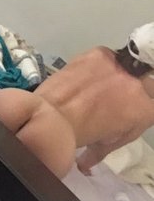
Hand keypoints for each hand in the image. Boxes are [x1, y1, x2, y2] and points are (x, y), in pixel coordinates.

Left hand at [35, 47, 153, 167]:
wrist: (55, 116)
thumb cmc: (82, 134)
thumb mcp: (109, 143)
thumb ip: (120, 134)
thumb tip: (105, 147)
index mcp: (145, 109)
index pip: (152, 100)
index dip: (141, 102)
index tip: (130, 103)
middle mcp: (137, 84)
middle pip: (144, 79)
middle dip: (131, 86)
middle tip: (113, 94)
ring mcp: (119, 66)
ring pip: (125, 65)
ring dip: (114, 74)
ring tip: (96, 85)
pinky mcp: (100, 53)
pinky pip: (105, 56)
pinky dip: (96, 64)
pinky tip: (84, 74)